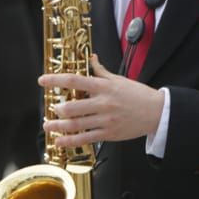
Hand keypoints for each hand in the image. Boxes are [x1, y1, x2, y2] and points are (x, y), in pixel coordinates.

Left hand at [39, 55, 165, 146]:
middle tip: (51, 108)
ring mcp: (105, 120)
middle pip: (73, 107)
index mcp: (104, 87)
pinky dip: (70, 141)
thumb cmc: (137, 94)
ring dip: (59, 126)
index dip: (56, 80)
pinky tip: (60, 141)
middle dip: (57, 109)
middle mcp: (103, 103)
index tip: (42, 80)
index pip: (75, 81)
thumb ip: (101, 71)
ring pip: (76, 124)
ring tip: (48, 126)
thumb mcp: (119, 79)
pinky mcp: (109, 134)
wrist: (156, 112)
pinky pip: (86, 138)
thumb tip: (92, 58)